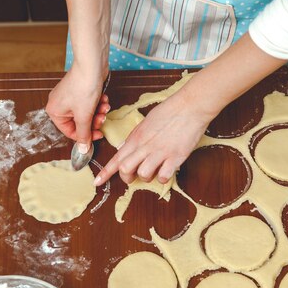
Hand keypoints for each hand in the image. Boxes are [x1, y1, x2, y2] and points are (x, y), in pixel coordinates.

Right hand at [46, 62, 110, 150]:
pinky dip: (97, 104)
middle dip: (93, 121)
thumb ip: (84, 135)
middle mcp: (59, 105)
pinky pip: (89, 104)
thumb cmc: (83, 88)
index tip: (98, 135)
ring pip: (86, 114)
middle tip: (101, 118)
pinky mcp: (79, 91)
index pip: (70, 132)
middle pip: (80, 123)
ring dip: (97, 112)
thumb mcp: (84, 116)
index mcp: (54, 112)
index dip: (86, 136)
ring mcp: (69, 97)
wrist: (92, 65)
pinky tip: (103, 99)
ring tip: (104, 106)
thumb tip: (82, 150)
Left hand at [95, 91, 209, 185]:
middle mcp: (145, 146)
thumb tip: (126, 148)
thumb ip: (135, 137)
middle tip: (133, 177)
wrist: (190, 106)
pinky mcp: (175, 157)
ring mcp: (160, 153)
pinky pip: (163, 176)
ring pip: (143, 175)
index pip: (116, 158)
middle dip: (127, 178)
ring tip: (154, 171)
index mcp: (136, 137)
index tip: (97, 182)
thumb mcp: (146, 123)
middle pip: (125, 170)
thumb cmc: (169, 111)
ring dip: (146, 177)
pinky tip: (166, 171)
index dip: (105, 172)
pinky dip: (163, 178)